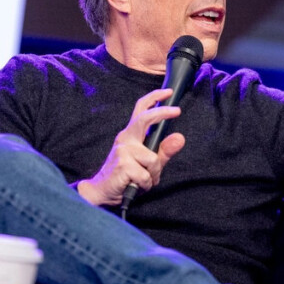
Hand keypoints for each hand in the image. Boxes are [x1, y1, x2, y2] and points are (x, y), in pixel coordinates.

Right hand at [77, 88, 184, 205]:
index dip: (154, 98)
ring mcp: (123, 150)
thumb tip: (180, 137)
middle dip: (162, 112)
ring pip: (153, 159)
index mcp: (131, 134)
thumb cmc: (126, 176)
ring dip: (153, 174)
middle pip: (145, 118)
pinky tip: (137, 185)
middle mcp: (125, 138)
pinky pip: (146, 175)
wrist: (103, 191)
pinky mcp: (122, 165)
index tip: (168, 92)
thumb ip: (164, 151)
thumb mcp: (150, 163)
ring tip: (144, 180)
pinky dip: (146, 184)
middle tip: (176, 111)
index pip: (141, 110)